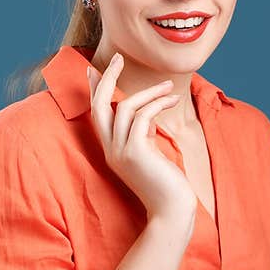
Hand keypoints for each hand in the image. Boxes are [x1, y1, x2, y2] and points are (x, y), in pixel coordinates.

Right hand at [87, 52, 197, 223]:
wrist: (172, 211)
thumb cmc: (167, 186)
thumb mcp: (151, 156)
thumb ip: (144, 136)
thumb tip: (148, 115)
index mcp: (111, 151)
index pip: (97, 114)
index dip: (96, 90)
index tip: (96, 69)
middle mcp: (110, 150)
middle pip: (99, 105)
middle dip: (107, 78)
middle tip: (118, 57)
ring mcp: (121, 152)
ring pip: (125, 106)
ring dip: (148, 92)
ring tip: (170, 87)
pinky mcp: (136, 152)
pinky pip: (142, 116)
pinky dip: (157, 103)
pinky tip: (172, 101)